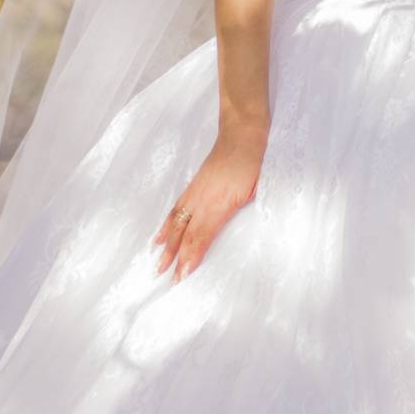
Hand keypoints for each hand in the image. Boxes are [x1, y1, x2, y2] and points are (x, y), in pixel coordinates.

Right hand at [151, 123, 268, 283]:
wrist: (242, 133)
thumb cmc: (254, 163)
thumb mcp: (257, 190)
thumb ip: (245, 212)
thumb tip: (237, 232)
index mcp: (220, 205)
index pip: (200, 238)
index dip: (190, 258)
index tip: (182, 277)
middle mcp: (202, 201)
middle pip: (184, 234)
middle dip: (176, 259)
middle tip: (168, 280)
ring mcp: (195, 193)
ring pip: (176, 224)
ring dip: (166, 247)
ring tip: (157, 266)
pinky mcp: (192, 186)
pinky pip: (175, 210)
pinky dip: (165, 226)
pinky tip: (158, 238)